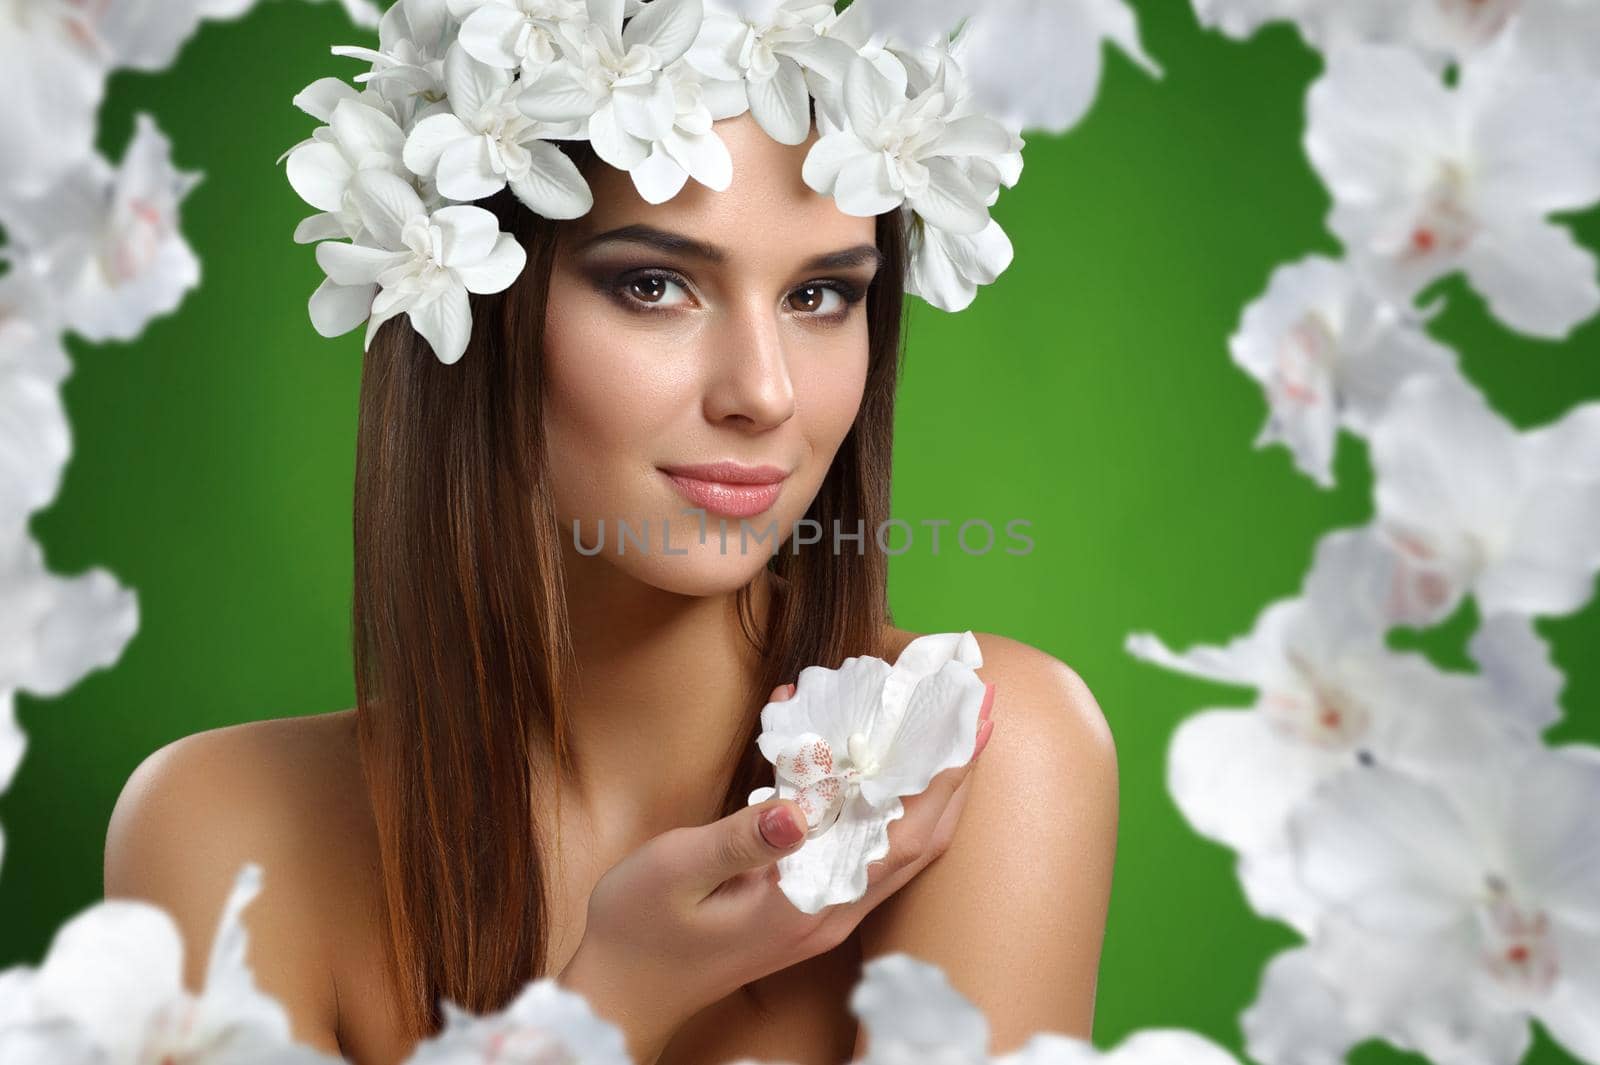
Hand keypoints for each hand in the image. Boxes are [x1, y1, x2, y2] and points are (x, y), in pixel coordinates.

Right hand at [558, 679, 997, 1063]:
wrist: (621, 994)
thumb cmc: (639, 931)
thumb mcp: (676, 872)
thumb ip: (740, 840)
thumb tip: (799, 808)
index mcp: (809, 904)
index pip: (904, 835)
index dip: (944, 775)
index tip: (973, 718)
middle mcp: (831, 911)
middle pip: (921, 837)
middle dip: (956, 770)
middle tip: (979, 703)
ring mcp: (823, 912)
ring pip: (901, 844)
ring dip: (930, 785)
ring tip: (946, 727)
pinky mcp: (807, 905)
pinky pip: (865, 848)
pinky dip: (882, 800)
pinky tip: (870, 762)